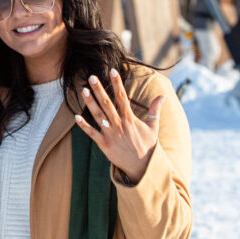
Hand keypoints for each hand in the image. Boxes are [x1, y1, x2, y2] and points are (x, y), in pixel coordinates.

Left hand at [74, 69, 164, 183]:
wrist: (143, 167)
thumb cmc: (148, 146)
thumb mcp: (154, 127)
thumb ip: (155, 110)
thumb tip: (163, 96)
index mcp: (130, 119)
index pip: (123, 97)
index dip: (117, 83)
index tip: (113, 71)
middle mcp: (120, 125)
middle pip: (108, 104)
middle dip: (99, 90)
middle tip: (92, 77)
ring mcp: (111, 135)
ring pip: (99, 116)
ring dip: (90, 103)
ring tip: (84, 90)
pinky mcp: (104, 145)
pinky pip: (92, 133)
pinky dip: (84, 126)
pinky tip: (76, 116)